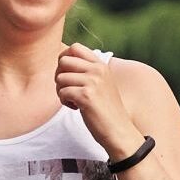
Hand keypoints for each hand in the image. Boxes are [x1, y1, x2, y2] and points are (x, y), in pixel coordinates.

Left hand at [56, 43, 139, 157]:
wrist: (119, 131)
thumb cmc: (106, 110)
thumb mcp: (101, 84)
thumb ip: (87, 71)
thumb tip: (62, 61)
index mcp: (101, 65)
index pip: (75, 47)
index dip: (64, 59)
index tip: (67, 74)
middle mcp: (98, 70)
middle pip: (63, 61)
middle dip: (59, 75)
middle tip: (67, 89)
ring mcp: (93, 82)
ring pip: (60, 78)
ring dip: (61, 91)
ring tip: (73, 101)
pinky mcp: (86, 96)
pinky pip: (62, 92)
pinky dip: (65, 102)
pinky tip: (76, 108)